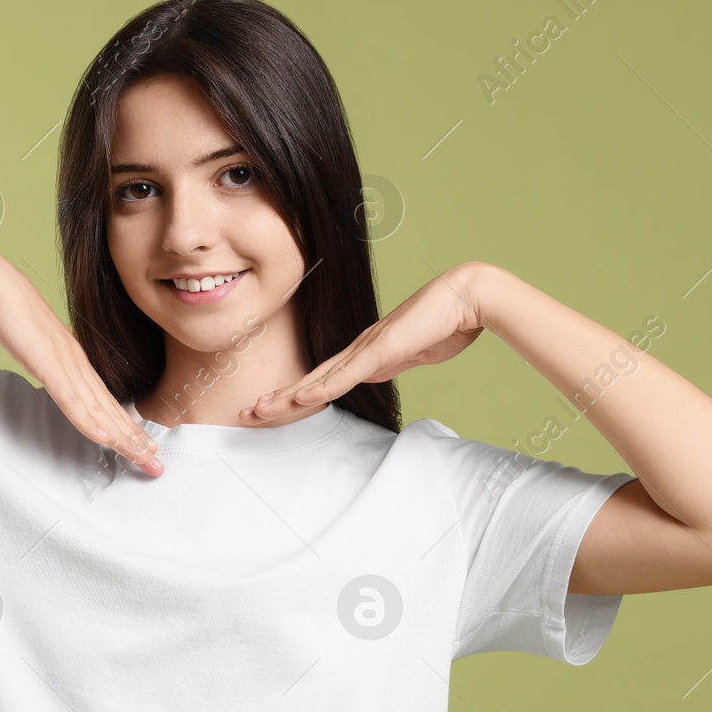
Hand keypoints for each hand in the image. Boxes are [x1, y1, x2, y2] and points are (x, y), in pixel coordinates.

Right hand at [0, 252, 162, 475]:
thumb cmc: (6, 310)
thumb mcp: (31, 344)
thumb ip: (44, 361)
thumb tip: (50, 376)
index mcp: (73, 358)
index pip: (105, 400)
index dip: (125, 426)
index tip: (142, 447)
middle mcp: (76, 361)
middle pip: (111, 408)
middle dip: (135, 439)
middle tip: (156, 464)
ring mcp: (65, 362)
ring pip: (100, 408)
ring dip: (123, 437)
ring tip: (144, 458)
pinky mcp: (48, 363)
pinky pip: (72, 399)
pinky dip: (91, 421)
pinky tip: (107, 439)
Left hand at [242, 262, 491, 424]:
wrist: (466, 297)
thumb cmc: (445, 321)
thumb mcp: (412, 353)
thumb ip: (393, 363)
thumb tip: (377, 373)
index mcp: (366, 353)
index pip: (322, 380)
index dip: (294, 396)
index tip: (271, 409)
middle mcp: (359, 350)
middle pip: (310, 380)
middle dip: (277, 399)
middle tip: (245, 414)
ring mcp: (368, 349)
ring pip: (319, 379)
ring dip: (286, 397)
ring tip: (258, 411)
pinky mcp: (381, 350)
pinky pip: (345, 375)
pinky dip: (320, 388)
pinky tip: (299, 398)